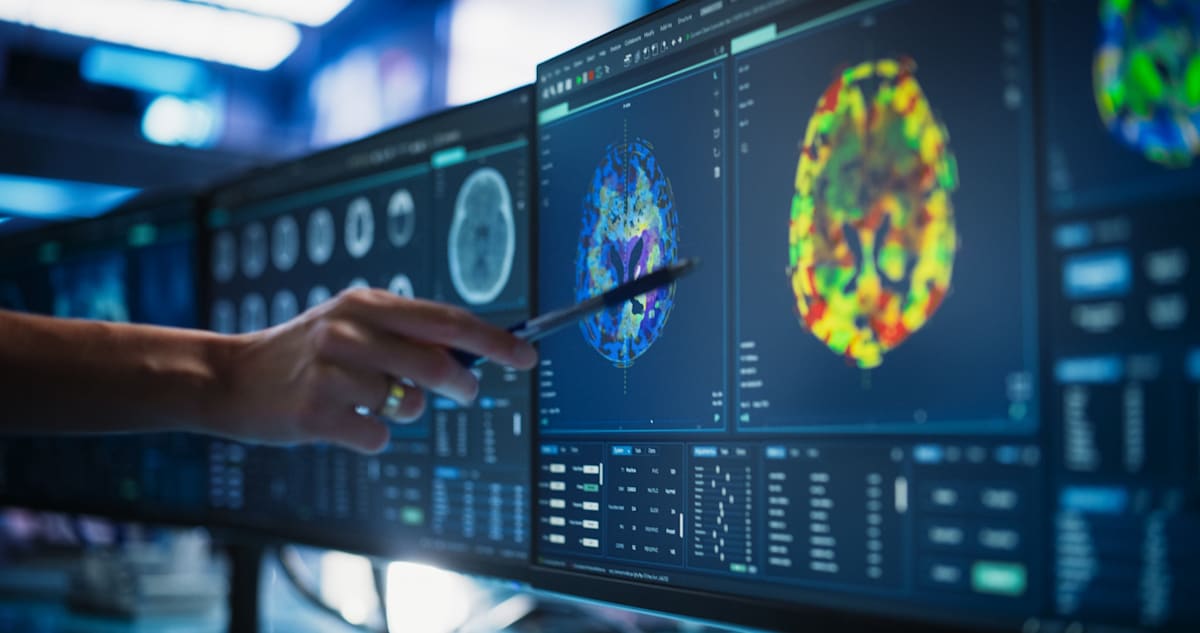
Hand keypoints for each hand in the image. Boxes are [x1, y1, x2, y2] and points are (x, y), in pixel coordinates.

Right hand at [212, 288, 537, 453]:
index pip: (447, 320)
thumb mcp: (350, 323)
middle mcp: (350, 330)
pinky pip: (378, 434)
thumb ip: (405, 333)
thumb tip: (472, 354)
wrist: (231, 378)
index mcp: (367, 304)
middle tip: (466, 391)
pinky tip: (344, 422)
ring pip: (409, 404)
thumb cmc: (303, 353)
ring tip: (372, 401)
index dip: (494, 339)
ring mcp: (331, 370)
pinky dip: (371, 435)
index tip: (527, 354)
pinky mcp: (316, 412)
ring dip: (405, 410)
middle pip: (437, 363)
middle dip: (462, 383)